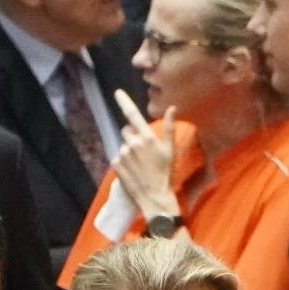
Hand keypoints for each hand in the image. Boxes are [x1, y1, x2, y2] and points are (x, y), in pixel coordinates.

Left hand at [110, 89, 179, 222]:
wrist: (154, 197)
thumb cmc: (166, 174)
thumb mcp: (171, 151)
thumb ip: (170, 128)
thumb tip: (172, 108)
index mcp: (147, 138)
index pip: (133, 115)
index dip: (124, 102)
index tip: (117, 92)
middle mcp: (132, 142)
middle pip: (127, 131)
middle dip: (133, 137)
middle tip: (144, 153)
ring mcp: (123, 153)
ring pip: (123, 145)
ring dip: (129, 152)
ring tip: (140, 166)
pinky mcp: (116, 163)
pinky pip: (118, 158)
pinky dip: (124, 163)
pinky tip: (133, 171)